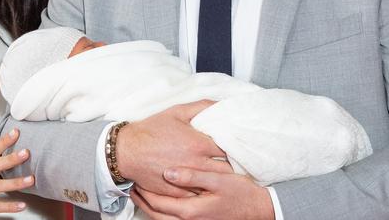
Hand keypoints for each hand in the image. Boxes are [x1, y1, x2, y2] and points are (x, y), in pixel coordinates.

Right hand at [116, 101, 232, 195]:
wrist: (127, 151)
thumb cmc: (151, 130)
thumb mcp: (176, 112)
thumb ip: (201, 106)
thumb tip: (220, 104)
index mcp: (198, 144)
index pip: (230, 149)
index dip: (236, 147)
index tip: (238, 145)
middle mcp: (196, 164)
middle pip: (227, 170)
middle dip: (233, 165)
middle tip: (235, 161)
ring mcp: (188, 181)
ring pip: (215, 184)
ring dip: (221, 180)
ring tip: (225, 175)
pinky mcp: (179, 193)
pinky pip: (200, 195)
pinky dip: (205, 190)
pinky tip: (207, 185)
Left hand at [132, 168, 273, 219]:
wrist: (257, 209)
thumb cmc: (239, 192)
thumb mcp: (218, 179)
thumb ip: (192, 176)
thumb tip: (167, 172)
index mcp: (190, 210)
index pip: (157, 202)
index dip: (143, 189)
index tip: (135, 176)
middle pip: (155, 213)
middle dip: (141, 199)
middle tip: (131, 183)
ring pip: (161, 218)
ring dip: (148, 205)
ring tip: (139, 191)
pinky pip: (171, 219)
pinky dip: (161, 210)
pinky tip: (159, 199)